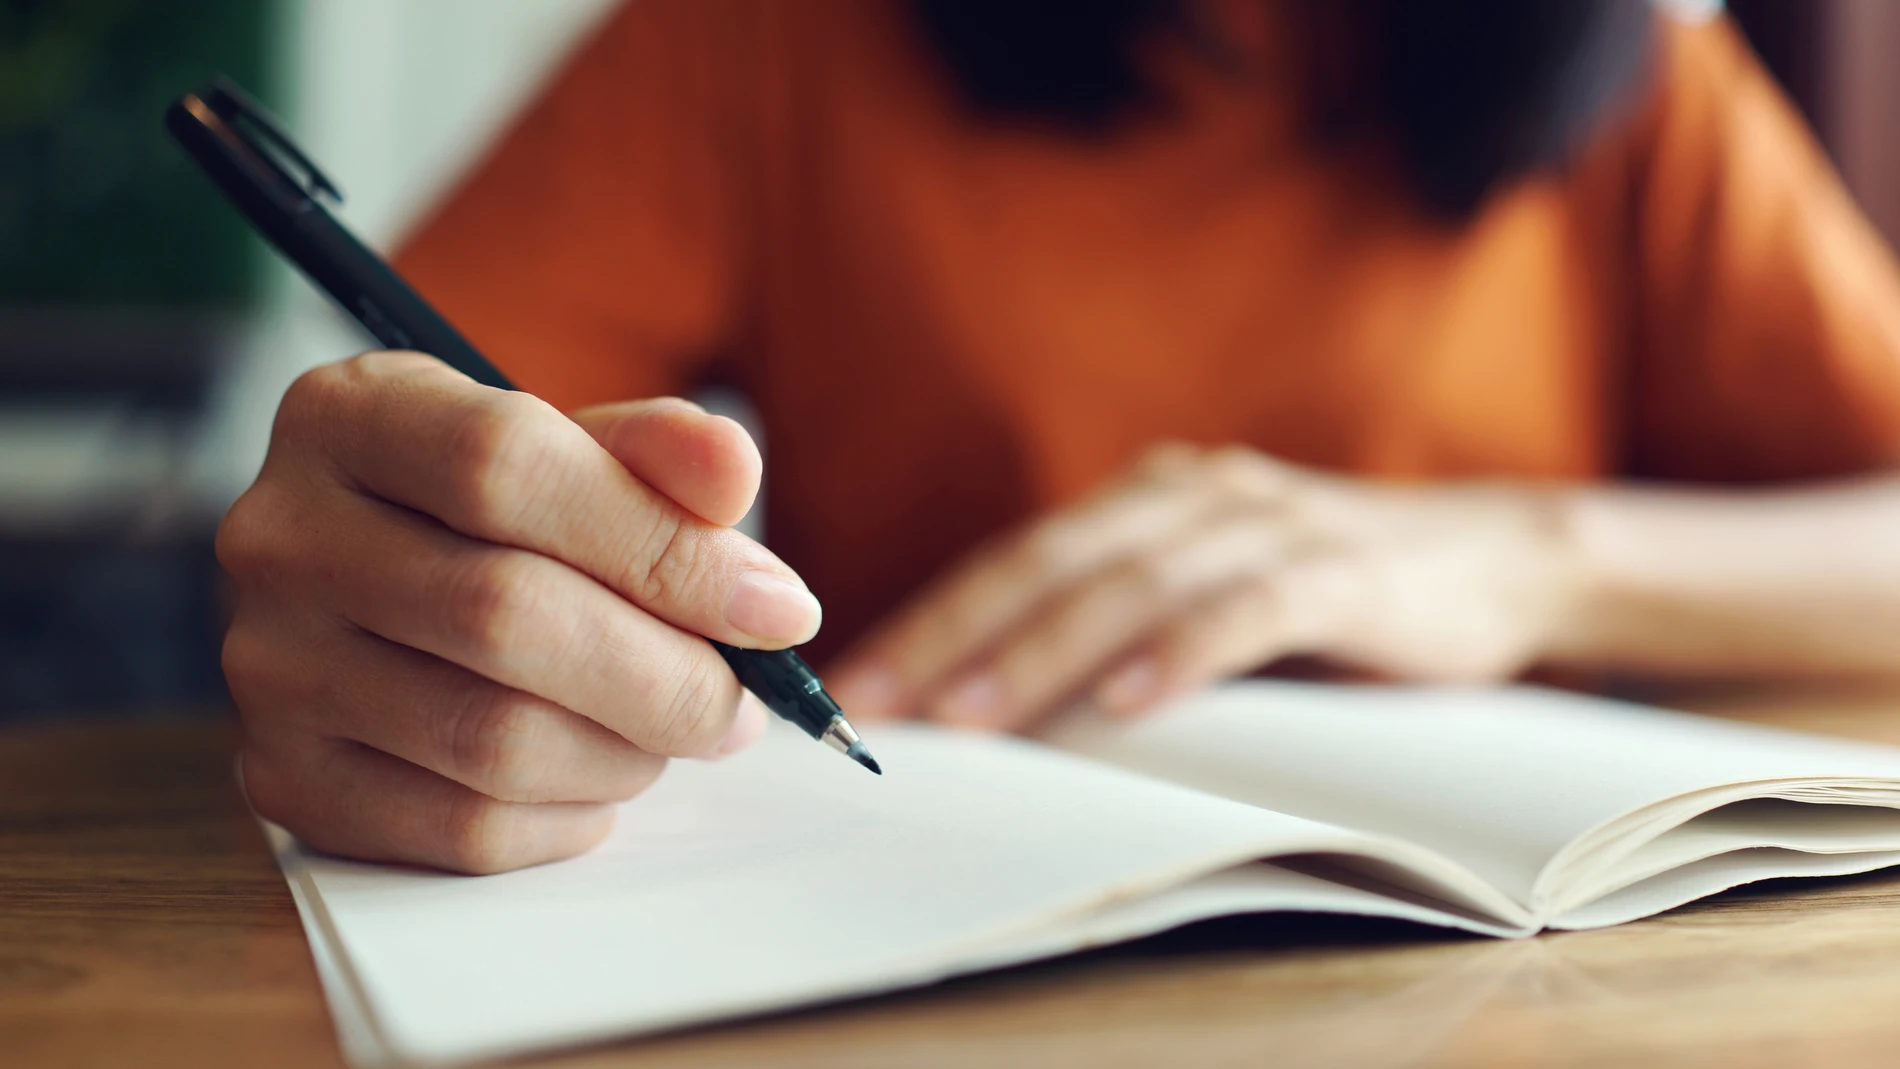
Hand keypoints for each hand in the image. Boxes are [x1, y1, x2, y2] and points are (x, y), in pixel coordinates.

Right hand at [220, 351, 821, 872]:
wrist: (379, 587)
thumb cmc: (497, 512)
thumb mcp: (571, 448)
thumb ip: (658, 454)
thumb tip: (733, 472)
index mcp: (347, 414)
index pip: (506, 468)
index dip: (661, 547)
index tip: (777, 609)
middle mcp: (280, 535)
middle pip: (503, 616)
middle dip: (666, 675)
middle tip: (742, 701)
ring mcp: (267, 665)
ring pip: (491, 739)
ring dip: (627, 752)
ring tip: (673, 731)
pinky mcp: (282, 777)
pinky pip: (458, 828)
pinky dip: (567, 818)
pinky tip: (602, 778)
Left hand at [828, 443, 1581, 729]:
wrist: (1494, 558)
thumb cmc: (1330, 588)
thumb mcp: (1209, 589)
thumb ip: (1123, 619)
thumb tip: (1006, 694)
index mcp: (1149, 498)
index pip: (1017, 558)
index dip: (932, 617)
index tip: (856, 685)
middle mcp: (1192, 493)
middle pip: (1048, 562)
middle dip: (952, 634)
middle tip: (878, 702)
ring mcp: (1265, 523)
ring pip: (1129, 585)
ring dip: (1042, 653)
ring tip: (972, 716)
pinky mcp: (1337, 569)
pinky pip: (1243, 610)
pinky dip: (1180, 655)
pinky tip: (1128, 704)